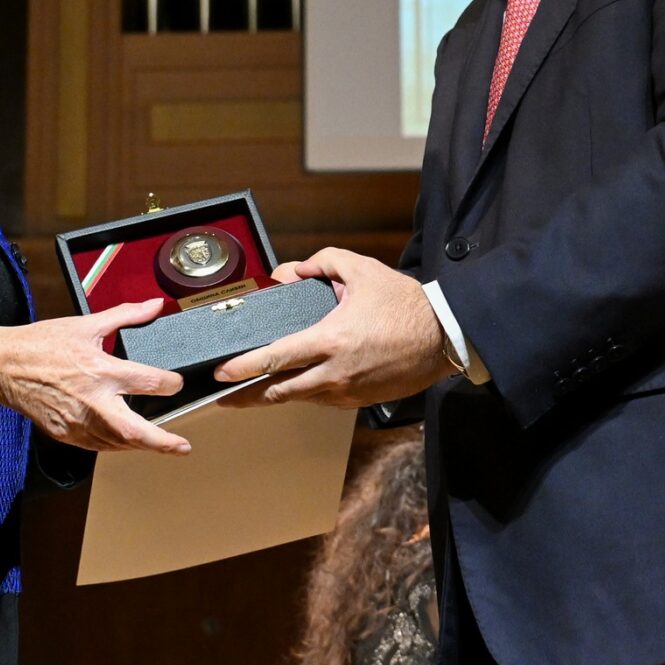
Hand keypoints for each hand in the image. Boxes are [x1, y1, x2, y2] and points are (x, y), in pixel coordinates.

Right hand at [0, 300, 189, 453]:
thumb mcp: (86, 324)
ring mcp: (78, 422)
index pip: (149, 383)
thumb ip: (125, 316)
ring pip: (117, 444)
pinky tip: (125, 440)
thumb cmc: (41, 345)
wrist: (3, 366)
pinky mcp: (66, 433)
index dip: (170, 384)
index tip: (176, 384)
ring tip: (160, 444)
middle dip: (162, 442)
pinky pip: (97, 445)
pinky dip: (115, 445)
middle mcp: (93, 402)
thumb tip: (153, 306)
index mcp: (101, 371)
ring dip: (141, 445)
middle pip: (135, 431)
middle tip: (181, 447)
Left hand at [213, 248, 450, 409]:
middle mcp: (334, 373)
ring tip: (251, 393)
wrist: (444, 336)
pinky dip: (305, 394)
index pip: (276, 359)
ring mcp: (347, 392)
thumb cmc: (404, 303)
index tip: (220, 374)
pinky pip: (323, 401)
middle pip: (279, 392)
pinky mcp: (360, 402)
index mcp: (330, 340)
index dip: (244, 368)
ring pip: (300, 399)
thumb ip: (323, 262)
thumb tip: (292, 271)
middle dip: (246, 396)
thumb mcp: (362, 270)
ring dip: (274, 396)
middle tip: (223, 395)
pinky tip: (294, 387)